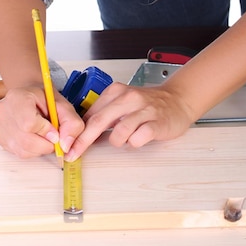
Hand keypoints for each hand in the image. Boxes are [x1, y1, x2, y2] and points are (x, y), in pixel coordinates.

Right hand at [0, 86, 84, 157]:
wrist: (29, 96)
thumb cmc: (44, 99)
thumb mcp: (63, 104)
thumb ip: (70, 123)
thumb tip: (66, 146)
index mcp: (17, 97)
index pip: (29, 124)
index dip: (46, 132)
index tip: (55, 131)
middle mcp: (3, 111)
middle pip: (26, 140)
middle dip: (45, 144)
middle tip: (53, 137)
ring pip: (23, 150)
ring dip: (39, 148)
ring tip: (44, 135)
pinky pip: (18, 152)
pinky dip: (31, 150)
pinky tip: (35, 138)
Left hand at [65, 81, 192, 160]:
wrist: (177, 100)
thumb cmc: (146, 105)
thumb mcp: (122, 104)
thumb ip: (104, 115)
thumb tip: (80, 133)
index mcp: (116, 92)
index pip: (91, 114)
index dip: (77, 132)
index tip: (67, 146)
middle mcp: (129, 98)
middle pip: (99, 121)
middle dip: (84, 141)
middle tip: (75, 154)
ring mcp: (144, 109)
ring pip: (119, 131)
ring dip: (118, 141)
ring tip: (126, 138)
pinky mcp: (158, 122)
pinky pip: (139, 137)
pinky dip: (135, 142)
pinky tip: (139, 137)